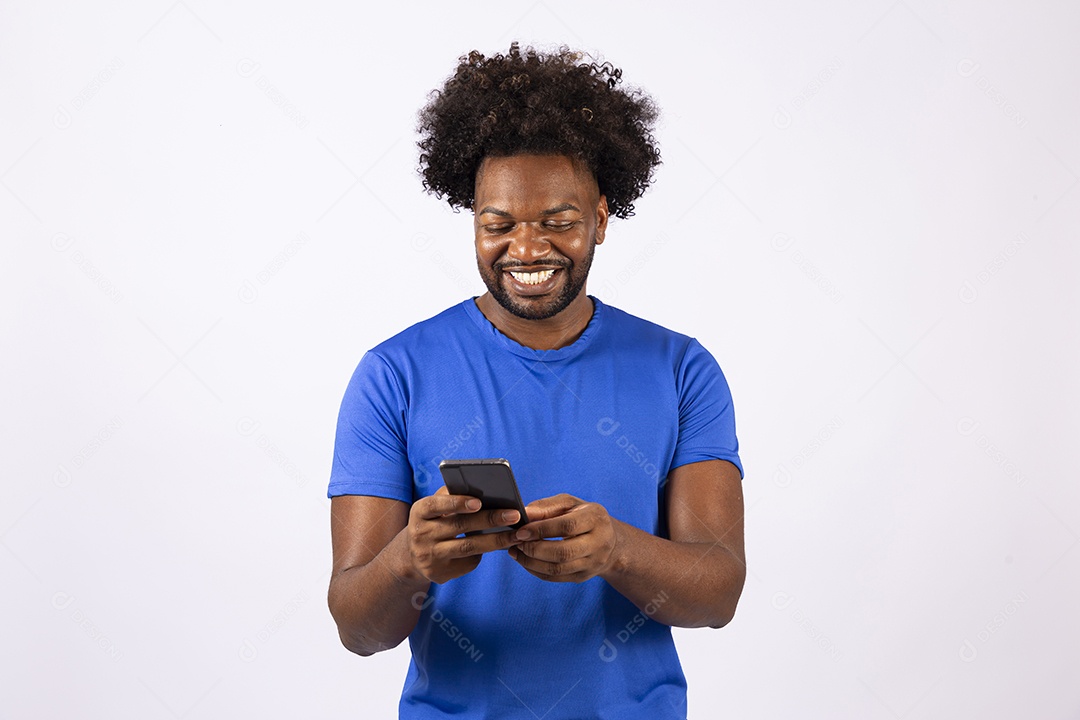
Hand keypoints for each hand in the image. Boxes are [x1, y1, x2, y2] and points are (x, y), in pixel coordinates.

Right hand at [407, 486, 521, 583]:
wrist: (412, 555)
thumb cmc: (432, 522)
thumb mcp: (434, 508)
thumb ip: (452, 497)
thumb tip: (485, 490)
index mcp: (419, 512)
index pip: (436, 505)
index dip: (457, 503)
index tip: (479, 502)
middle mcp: (421, 534)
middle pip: (459, 526)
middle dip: (489, 519)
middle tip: (514, 515)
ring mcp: (429, 556)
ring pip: (468, 547)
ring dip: (496, 540)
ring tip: (517, 534)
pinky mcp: (439, 573)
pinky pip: (467, 562)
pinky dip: (484, 553)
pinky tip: (500, 546)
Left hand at [507, 494, 620, 582]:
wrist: (610, 542)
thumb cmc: (583, 516)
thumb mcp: (570, 504)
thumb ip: (547, 507)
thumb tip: (524, 513)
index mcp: (596, 519)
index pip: (567, 526)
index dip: (541, 530)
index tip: (521, 531)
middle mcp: (599, 543)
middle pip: (563, 552)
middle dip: (535, 549)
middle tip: (516, 542)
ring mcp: (592, 563)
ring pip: (557, 569)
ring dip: (531, 562)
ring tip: (516, 552)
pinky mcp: (583, 576)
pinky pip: (555, 578)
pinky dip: (536, 570)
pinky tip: (524, 561)